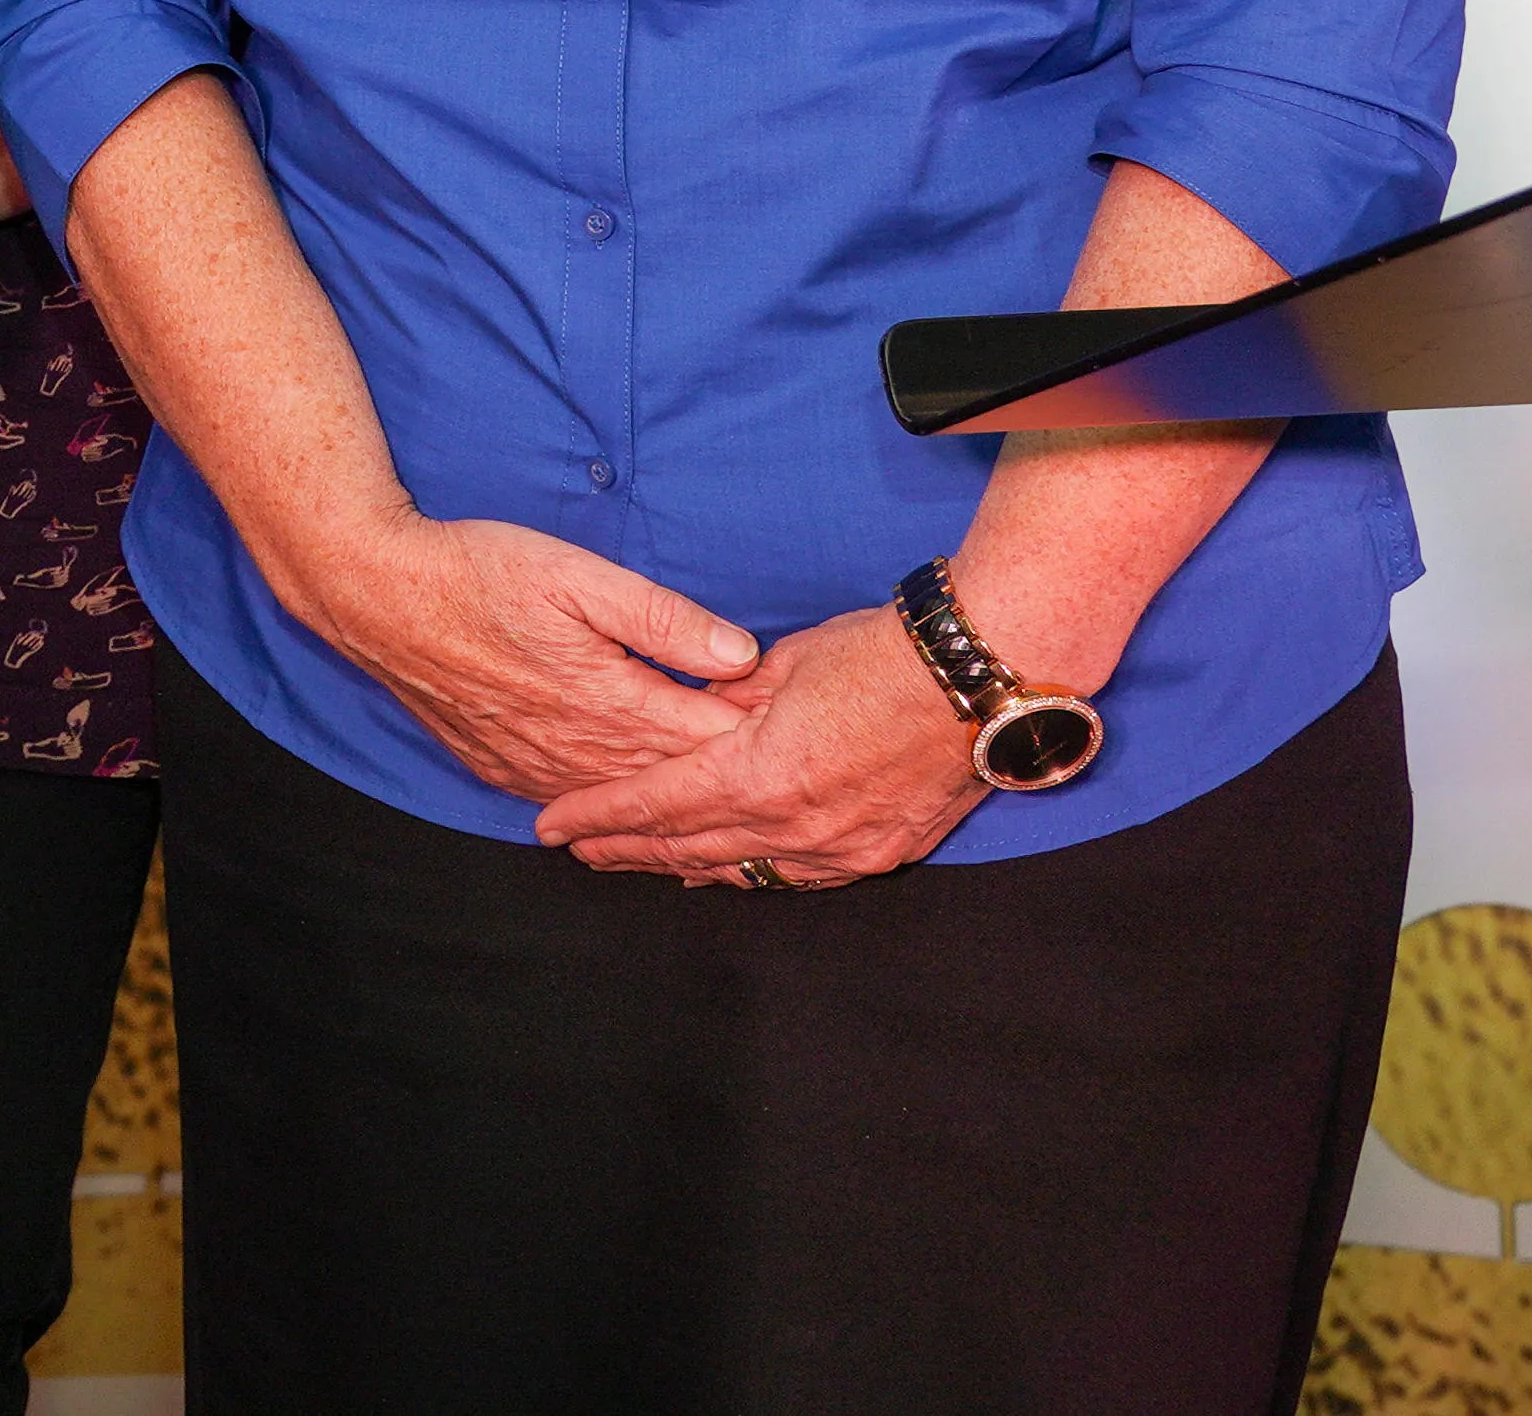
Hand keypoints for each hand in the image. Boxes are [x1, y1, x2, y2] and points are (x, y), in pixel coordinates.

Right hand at [297, 510, 757, 804]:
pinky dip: (610, 812)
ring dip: (674, 807)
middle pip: (676, 778)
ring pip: (625, 801)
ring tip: (727, 811)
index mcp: (610, 699)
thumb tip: (740, 653)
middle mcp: (578, 746)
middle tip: (786, 779)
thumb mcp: (576, 573)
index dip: (762, 735)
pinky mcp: (500, 766)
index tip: (807, 731)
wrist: (375, 594)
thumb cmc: (476, 570)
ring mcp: (536, 765)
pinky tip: (631, 816)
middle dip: (730, 780)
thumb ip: (662, 618)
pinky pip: (570, 804)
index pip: (710, 735)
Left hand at [535, 605, 987, 887]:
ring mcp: (840, 849)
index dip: (596, 817)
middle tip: (579, 850)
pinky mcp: (880, 854)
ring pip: (743, 871)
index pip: (652, 805)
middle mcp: (794, 826)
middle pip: (688, 849)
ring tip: (640, 862)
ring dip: (686, 867)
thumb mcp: (781, 667)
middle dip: (627, 850)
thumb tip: (690, 723)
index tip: (551, 826)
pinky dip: (755, 873)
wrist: (981, 680)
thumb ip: (727, 705)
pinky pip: (799, 876)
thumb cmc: (879, 655)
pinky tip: (731, 872)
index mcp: (757, 775)